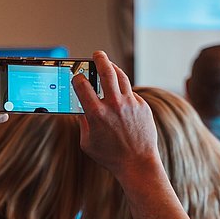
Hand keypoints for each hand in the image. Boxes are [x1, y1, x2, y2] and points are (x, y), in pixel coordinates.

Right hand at [72, 51, 159, 180]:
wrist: (138, 164)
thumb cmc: (110, 156)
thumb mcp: (87, 142)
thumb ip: (83, 122)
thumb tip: (81, 108)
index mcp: (96, 113)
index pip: (82, 84)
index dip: (77, 78)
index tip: (77, 77)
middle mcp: (114, 105)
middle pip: (106, 71)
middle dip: (100, 59)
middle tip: (97, 54)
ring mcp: (130, 104)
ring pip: (121, 76)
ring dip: (113, 67)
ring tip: (109, 64)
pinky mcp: (142, 106)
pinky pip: (130, 92)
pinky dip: (123, 90)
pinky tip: (119, 93)